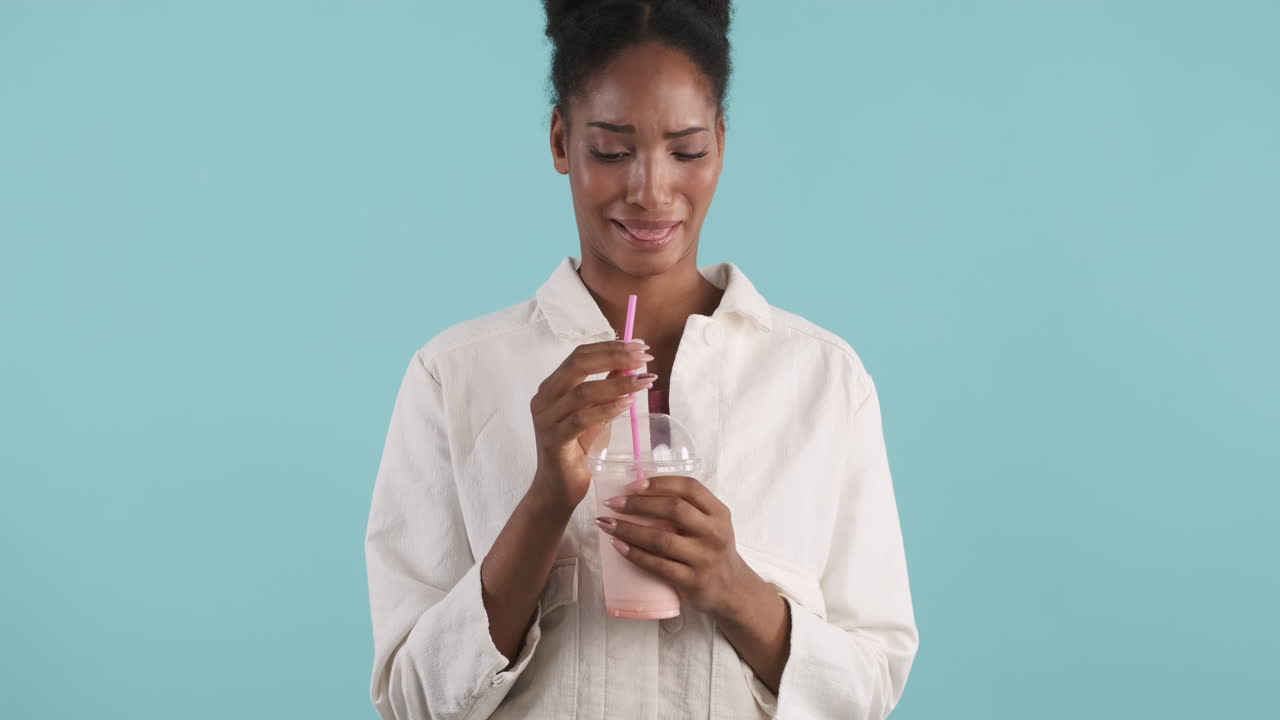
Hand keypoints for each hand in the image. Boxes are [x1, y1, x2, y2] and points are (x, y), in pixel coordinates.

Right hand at [528, 339, 656, 511]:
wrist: (558, 489)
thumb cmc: (578, 450)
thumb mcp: (596, 414)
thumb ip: (606, 389)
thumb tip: (630, 365)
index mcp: (552, 387)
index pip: (580, 355)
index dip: (611, 347)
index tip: (641, 346)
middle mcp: (544, 398)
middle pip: (578, 364)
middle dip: (614, 356)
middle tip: (644, 357)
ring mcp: (546, 419)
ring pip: (582, 391)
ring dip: (617, 383)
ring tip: (644, 380)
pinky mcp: (554, 441)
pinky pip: (582, 419)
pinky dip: (608, 408)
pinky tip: (628, 403)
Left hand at [593, 474, 761, 621]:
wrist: (731, 590)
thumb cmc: (712, 550)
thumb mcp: (711, 524)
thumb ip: (687, 508)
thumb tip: (638, 490)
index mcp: (718, 513)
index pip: (689, 487)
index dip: (659, 483)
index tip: (632, 485)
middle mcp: (714, 533)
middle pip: (673, 509)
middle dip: (638, 503)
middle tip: (613, 503)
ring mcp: (704, 558)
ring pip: (661, 539)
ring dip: (629, 529)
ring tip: (607, 524)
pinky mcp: (692, 581)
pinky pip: (658, 565)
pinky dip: (635, 554)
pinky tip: (618, 546)